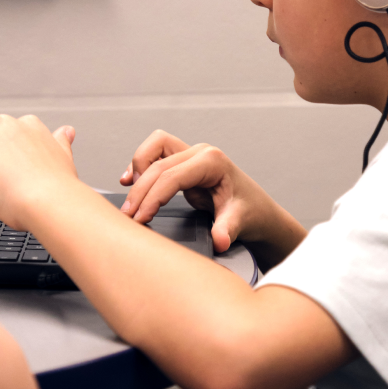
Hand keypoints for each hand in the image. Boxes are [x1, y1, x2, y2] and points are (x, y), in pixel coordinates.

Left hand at [0, 115, 80, 229]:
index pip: (4, 143)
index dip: (8, 166)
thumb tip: (66, 132)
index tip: (18, 180)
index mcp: (28, 124)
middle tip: (8, 189)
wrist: (49, 201)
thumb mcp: (62, 157)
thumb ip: (59, 142)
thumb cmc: (56, 187)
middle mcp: (5, 124)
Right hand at [119, 130, 272, 253]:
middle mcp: (201, 152)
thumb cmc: (251, 212)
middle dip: (140, 190)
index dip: (152, 197)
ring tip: (131, 196)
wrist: (258, 210)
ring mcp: (192, 154)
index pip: (171, 176)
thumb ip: (227, 229)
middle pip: (158, 164)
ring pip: (154, 148)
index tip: (141, 218)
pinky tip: (130, 180)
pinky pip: (156, 154)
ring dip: (138, 168)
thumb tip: (220, 241)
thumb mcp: (240, 221)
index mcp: (213, 162)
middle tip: (130, 215)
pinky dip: (141, 165)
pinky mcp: (185, 161)